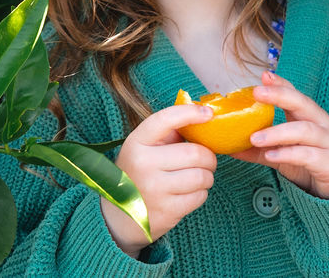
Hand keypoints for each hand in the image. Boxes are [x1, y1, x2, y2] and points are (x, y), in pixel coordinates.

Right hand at [100, 104, 216, 256]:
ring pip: (201, 176)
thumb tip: (202, 118)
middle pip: (194, 153)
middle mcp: (142, 164)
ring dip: (207, 176)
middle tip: (208, 160)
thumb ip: (168, 134)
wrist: (119, 216)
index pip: (165, 120)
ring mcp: (153, 189)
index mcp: (136, 142)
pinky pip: (199, 197)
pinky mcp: (165, 211)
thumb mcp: (143, 149)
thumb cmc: (138, 174)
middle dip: (209, 157)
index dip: (190, 113)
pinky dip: (201, 193)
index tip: (209, 113)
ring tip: (200, 177)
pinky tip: (191, 192)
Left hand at [231, 70, 328, 198]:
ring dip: (278, 132)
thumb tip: (230, 147)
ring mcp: (328, 143)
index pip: (296, 95)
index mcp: (310, 117)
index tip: (264, 75)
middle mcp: (322, 125)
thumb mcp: (284, 153)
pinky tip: (271, 155)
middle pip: (303, 103)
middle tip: (257, 93)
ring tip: (255, 138)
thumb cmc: (311, 163)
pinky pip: (308, 155)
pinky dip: (288, 154)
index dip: (281, 84)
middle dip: (280, 95)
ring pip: (305, 130)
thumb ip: (260, 148)